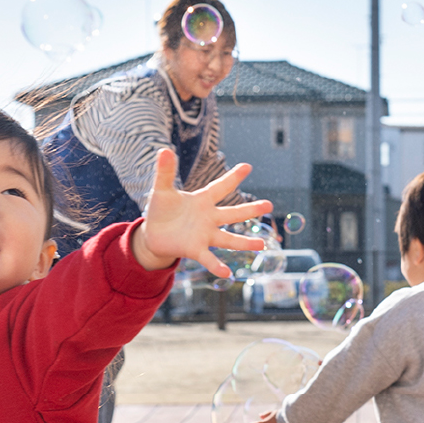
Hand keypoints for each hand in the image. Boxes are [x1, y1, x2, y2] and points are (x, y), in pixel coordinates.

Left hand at [133, 149, 273, 275]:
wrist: (153, 234)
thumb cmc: (161, 210)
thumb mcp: (162, 190)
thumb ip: (165, 172)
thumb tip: (164, 149)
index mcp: (202, 201)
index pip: (220, 187)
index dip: (233, 177)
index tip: (248, 166)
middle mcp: (208, 218)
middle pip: (233, 214)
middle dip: (251, 210)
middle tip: (269, 205)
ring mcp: (204, 235)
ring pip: (228, 240)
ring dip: (244, 243)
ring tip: (261, 245)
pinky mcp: (195, 249)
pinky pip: (209, 258)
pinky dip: (217, 266)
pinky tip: (227, 273)